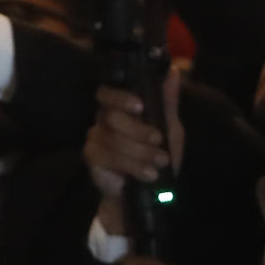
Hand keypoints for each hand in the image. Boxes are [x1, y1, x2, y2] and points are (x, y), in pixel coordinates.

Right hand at [84, 69, 182, 234]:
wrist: (148, 192)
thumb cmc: (157, 157)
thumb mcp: (171, 130)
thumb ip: (168, 103)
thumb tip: (173, 72)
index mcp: (120, 109)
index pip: (107, 93)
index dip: (119, 97)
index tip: (140, 106)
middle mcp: (102, 121)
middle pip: (112, 117)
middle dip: (139, 131)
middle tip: (159, 142)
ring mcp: (95, 139)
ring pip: (113, 139)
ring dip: (141, 153)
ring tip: (159, 164)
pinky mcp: (91, 158)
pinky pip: (108, 157)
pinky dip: (132, 166)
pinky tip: (147, 175)